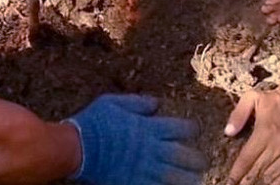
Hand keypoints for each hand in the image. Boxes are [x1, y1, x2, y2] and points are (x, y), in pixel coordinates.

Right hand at [68, 94, 205, 184]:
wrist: (77, 148)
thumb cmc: (94, 122)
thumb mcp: (114, 102)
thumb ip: (137, 103)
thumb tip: (156, 103)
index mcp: (149, 127)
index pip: (181, 128)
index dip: (192, 129)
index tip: (194, 131)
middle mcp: (152, 149)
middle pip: (185, 156)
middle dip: (197, 159)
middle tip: (202, 161)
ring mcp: (146, 169)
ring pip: (177, 176)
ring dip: (189, 178)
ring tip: (196, 179)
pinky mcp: (136, 182)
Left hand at [224, 87, 279, 184]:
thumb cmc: (275, 98)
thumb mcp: (252, 98)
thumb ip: (238, 114)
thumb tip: (228, 132)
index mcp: (264, 132)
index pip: (247, 159)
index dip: (237, 173)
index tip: (230, 181)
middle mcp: (278, 146)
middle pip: (258, 171)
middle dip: (246, 182)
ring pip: (273, 176)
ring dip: (261, 183)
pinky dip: (278, 182)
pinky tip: (269, 184)